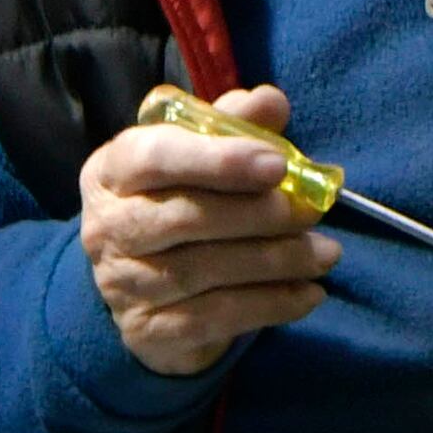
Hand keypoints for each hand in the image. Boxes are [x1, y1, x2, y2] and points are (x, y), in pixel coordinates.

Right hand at [79, 82, 337, 377]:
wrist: (144, 288)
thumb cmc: (180, 201)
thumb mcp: (200, 155)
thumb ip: (233, 125)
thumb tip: (271, 101)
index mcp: (113, 170)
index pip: (155, 157)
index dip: (218, 160)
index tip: (278, 164)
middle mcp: (106, 227)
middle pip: (183, 219)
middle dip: (258, 214)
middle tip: (312, 211)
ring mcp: (122, 284)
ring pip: (203, 271)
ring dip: (275, 261)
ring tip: (326, 252)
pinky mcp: (149, 331)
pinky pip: (216, 317)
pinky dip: (271, 305)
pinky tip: (310, 293)